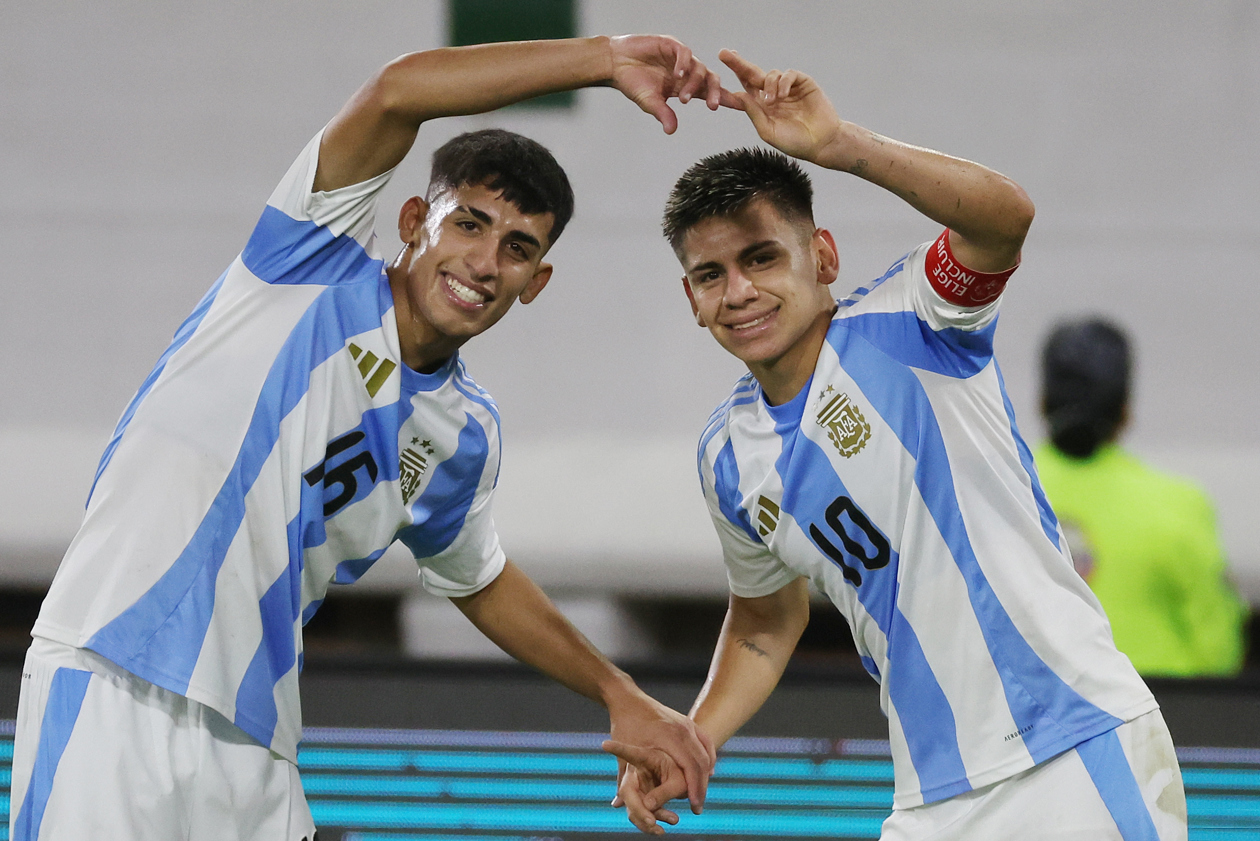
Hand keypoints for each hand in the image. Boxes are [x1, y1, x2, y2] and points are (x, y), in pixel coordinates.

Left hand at [601, 693, 714, 815]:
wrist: (627, 699)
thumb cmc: (624, 726)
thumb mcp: (623, 753)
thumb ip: (623, 779)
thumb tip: (615, 805)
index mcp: (669, 736)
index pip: (690, 765)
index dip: (694, 786)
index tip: (694, 805)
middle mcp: (682, 729)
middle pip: (702, 761)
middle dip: (702, 786)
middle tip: (697, 807)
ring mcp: (687, 724)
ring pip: (706, 752)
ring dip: (706, 774)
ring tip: (700, 794)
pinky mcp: (688, 722)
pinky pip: (705, 742)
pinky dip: (708, 758)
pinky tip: (707, 772)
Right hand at [605, 743, 687, 834]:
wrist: (684, 780)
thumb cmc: (682, 774)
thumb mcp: (678, 781)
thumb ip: (664, 792)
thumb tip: (648, 808)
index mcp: (644, 758)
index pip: (629, 752)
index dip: (617, 748)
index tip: (605, 743)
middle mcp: (634, 773)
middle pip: (627, 792)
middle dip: (639, 810)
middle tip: (652, 822)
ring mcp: (635, 788)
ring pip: (632, 808)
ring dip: (646, 820)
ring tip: (670, 822)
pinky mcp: (639, 801)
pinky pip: (640, 815)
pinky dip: (651, 823)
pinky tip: (665, 827)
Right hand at [609, 35, 726, 132]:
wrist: (616, 63)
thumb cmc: (633, 83)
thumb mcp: (650, 103)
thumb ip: (663, 114)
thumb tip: (671, 131)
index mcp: (685, 87)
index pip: (710, 93)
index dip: (725, 99)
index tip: (742, 106)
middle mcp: (687, 72)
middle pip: (711, 80)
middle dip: (716, 93)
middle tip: (713, 106)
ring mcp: (680, 58)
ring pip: (700, 68)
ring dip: (694, 84)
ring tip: (684, 98)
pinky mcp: (671, 45)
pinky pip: (684, 53)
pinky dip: (684, 64)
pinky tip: (678, 75)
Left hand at [718, 49, 842, 163]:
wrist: (821, 143)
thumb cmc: (795, 142)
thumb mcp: (768, 130)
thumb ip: (753, 112)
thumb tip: (737, 94)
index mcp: (763, 106)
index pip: (746, 87)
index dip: (734, 77)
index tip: (719, 64)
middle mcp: (774, 94)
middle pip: (753, 74)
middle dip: (739, 64)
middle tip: (725, 54)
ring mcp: (788, 88)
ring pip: (771, 74)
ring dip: (768, 85)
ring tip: (772, 101)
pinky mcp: (803, 83)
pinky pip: (789, 74)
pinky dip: (784, 82)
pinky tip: (783, 95)